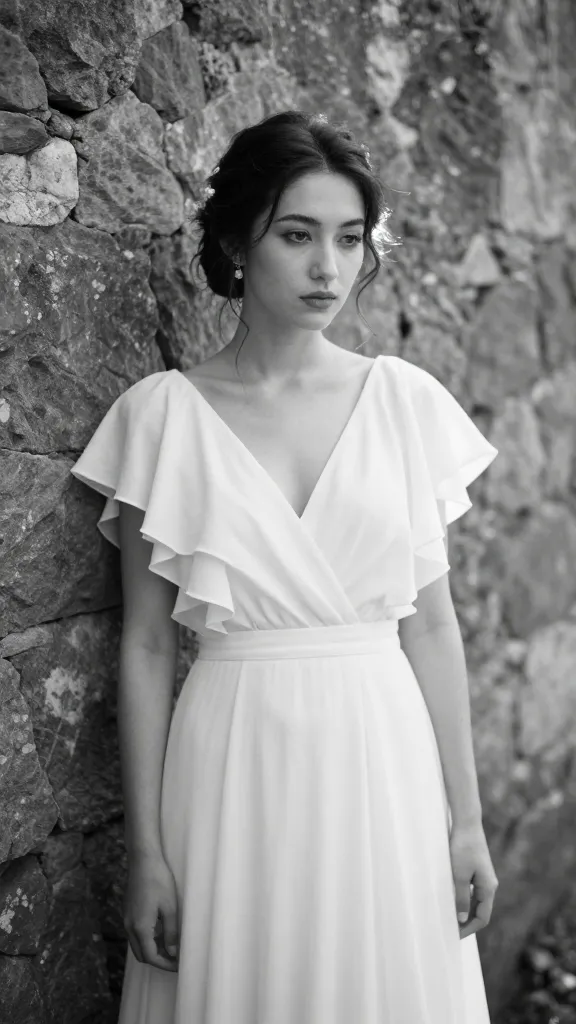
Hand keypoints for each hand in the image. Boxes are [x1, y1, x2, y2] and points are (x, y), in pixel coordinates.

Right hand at [123, 850, 179, 971]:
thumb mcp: (169, 907)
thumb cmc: (158, 880)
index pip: (150, 956)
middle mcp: (129, 926)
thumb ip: (170, 932)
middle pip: (141, 954)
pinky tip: (160, 933)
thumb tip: (172, 952)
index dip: (165, 964)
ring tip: (170, 948)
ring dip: (151, 950)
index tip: (178, 965)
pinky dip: (146, 940)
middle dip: (157, 960)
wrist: (143, 860)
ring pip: (137, 944)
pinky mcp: (128, 912)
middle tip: (175, 960)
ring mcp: (126, 918)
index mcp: (140, 927)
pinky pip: (135, 934)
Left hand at [449, 823, 498, 939]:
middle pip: (481, 911)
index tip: (455, 935)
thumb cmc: (462, 848)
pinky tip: (453, 900)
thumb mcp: (459, 875)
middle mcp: (490, 884)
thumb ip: (462, 898)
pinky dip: (465, 899)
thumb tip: (462, 919)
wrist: (467, 824)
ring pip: (477, 901)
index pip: (482, 917)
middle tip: (451, 930)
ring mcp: (484, 877)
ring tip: (450, 918)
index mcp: (488, 888)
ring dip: (465, 911)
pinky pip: (473, 891)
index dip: (469, 929)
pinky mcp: (477, 870)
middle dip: (467, 922)